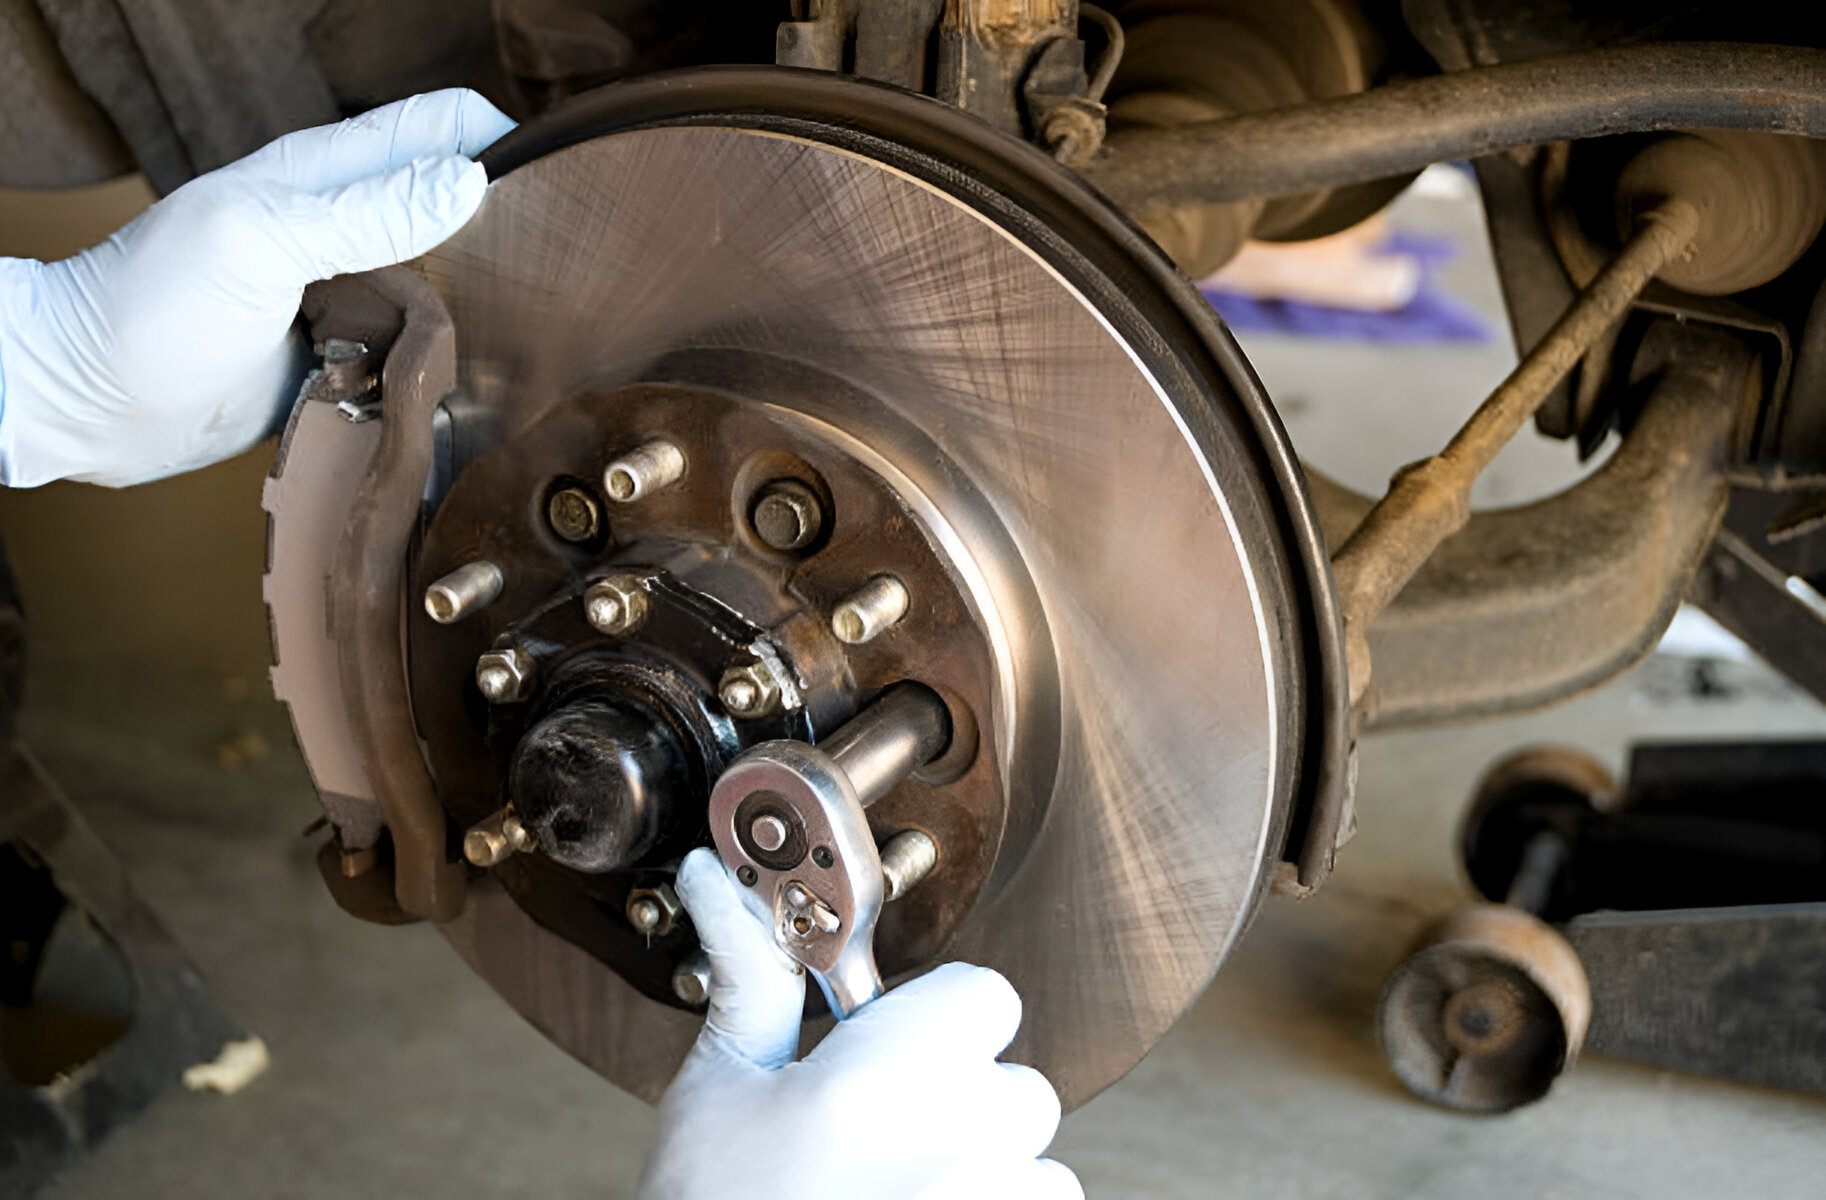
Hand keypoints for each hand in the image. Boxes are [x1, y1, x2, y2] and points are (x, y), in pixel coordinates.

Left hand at [0, 88, 515, 487]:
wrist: (90, 402)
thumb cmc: (152, 307)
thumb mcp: (263, 241)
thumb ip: (367, 213)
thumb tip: (469, 184)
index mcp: (324, 178)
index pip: (436, 127)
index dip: (497, 141)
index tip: (550, 186)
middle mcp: (342, 234)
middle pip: (452, 211)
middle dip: (507, 230)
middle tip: (554, 271)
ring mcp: (342, 299)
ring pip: (441, 290)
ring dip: (480, 307)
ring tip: (526, 332)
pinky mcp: (339, 363)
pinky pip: (409, 356)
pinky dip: (440, 366)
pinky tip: (466, 383)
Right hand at [639, 848, 1081, 1199]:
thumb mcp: (717, 1098)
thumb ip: (749, 983)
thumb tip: (718, 882)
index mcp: (894, 1075)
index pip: (986, 995)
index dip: (934, 1020)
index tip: (885, 1054)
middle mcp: (968, 1140)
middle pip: (1018, 1085)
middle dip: (960, 1106)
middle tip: (875, 1144)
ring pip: (1036, 1169)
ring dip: (984, 1180)